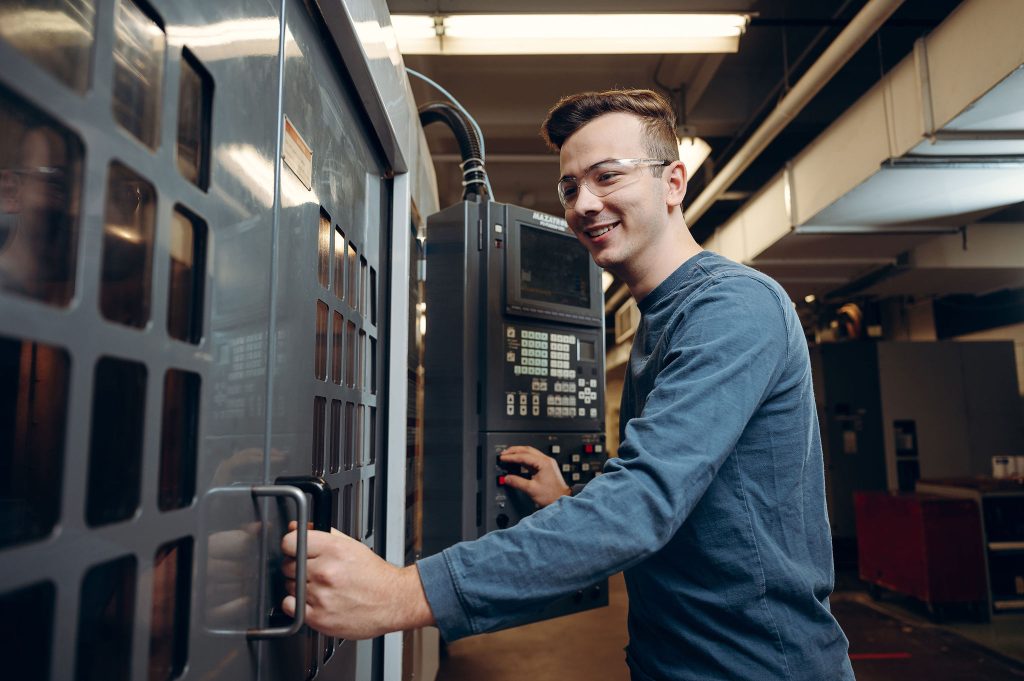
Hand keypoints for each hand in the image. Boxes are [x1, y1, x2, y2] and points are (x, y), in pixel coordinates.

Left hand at [280, 522, 433, 638]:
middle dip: (297, 567)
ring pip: (289, 586)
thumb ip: (321, 533)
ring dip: (299, 586)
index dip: (292, 545)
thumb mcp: (351, 545)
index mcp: (333, 549)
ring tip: (320, 587)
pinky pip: (290, 606)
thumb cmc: (374, 575)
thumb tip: (297, 527)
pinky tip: (312, 600)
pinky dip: (296, 604)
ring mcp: (320, 595)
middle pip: (288, 565)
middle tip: (313, 570)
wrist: (392, 600)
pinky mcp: (318, 617)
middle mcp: (325, 571)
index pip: (290, 542)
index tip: (295, 550)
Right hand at [499, 446, 571, 507]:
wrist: (562, 499)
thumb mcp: (531, 489)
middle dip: (514, 451)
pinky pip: (533, 459)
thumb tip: (507, 478)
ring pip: (530, 453)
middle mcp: (546, 460)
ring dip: (519, 453)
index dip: (511, 456)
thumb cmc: (552, 495)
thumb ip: (517, 482)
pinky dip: (524, 459)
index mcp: (543, 463)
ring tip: (509, 456)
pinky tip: (518, 462)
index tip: (502, 458)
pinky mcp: (546, 468)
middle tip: (504, 453)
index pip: (523, 456)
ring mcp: (547, 463)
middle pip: (527, 450)